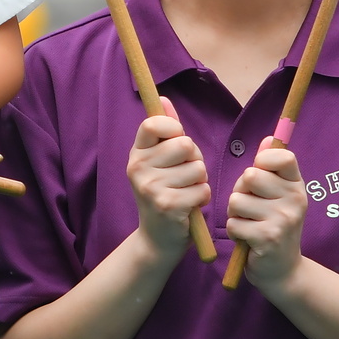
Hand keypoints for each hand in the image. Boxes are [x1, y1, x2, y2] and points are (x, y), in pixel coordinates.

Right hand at [127, 97, 209, 256]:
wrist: (157, 239)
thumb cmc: (164, 193)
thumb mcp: (159, 161)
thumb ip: (165, 131)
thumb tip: (164, 99)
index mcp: (136, 153)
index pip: (154, 123)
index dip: (174, 129)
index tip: (176, 142)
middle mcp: (138, 168)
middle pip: (185, 144)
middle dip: (194, 159)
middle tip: (184, 176)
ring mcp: (151, 187)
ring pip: (197, 168)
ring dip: (200, 181)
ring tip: (186, 192)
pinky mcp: (167, 205)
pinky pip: (202, 189)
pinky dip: (202, 198)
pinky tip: (189, 206)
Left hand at [226, 137, 306, 288]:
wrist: (283, 270)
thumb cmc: (275, 227)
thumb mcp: (279, 196)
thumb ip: (271, 169)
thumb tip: (269, 138)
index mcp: (297, 185)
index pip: (282, 156)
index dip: (263, 161)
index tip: (261, 175)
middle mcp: (295, 200)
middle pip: (250, 176)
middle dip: (241, 192)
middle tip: (251, 208)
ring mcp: (283, 219)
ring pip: (236, 200)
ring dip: (235, 215)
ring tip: (250, 225)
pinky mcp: (267, 237)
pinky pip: (234, 223)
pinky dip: (235, 233)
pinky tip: (248, 239)